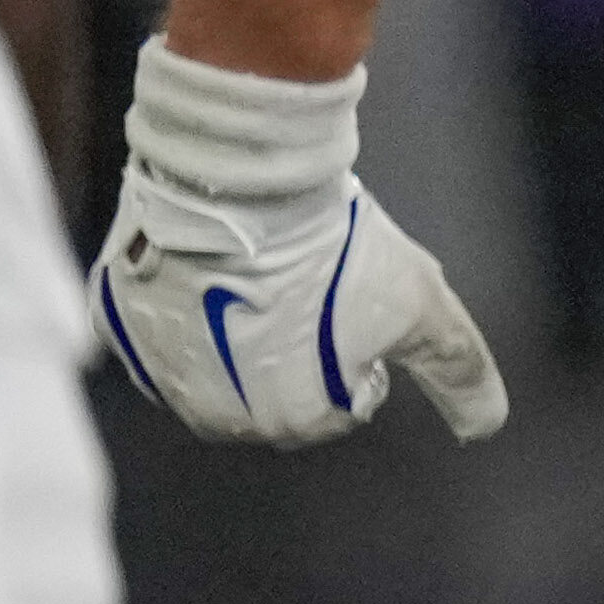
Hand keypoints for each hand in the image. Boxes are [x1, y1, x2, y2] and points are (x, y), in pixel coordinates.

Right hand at [88, 43, 510, 447]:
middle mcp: (213, 417)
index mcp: (288, 424)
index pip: (341, 398)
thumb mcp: (423, 305)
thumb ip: (460, 372)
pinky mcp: (118, 326)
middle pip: (276, 384)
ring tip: (259, 269)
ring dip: (242, 324)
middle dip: (298, 340)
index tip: (345, 294)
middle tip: (304, 280)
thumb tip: (485, 427)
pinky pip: (164, 327)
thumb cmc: (339, 245)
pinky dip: (188, 303)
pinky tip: (211, 264)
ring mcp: (157, 372)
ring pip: (218, 359)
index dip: (356, 341)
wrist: (241, 176)